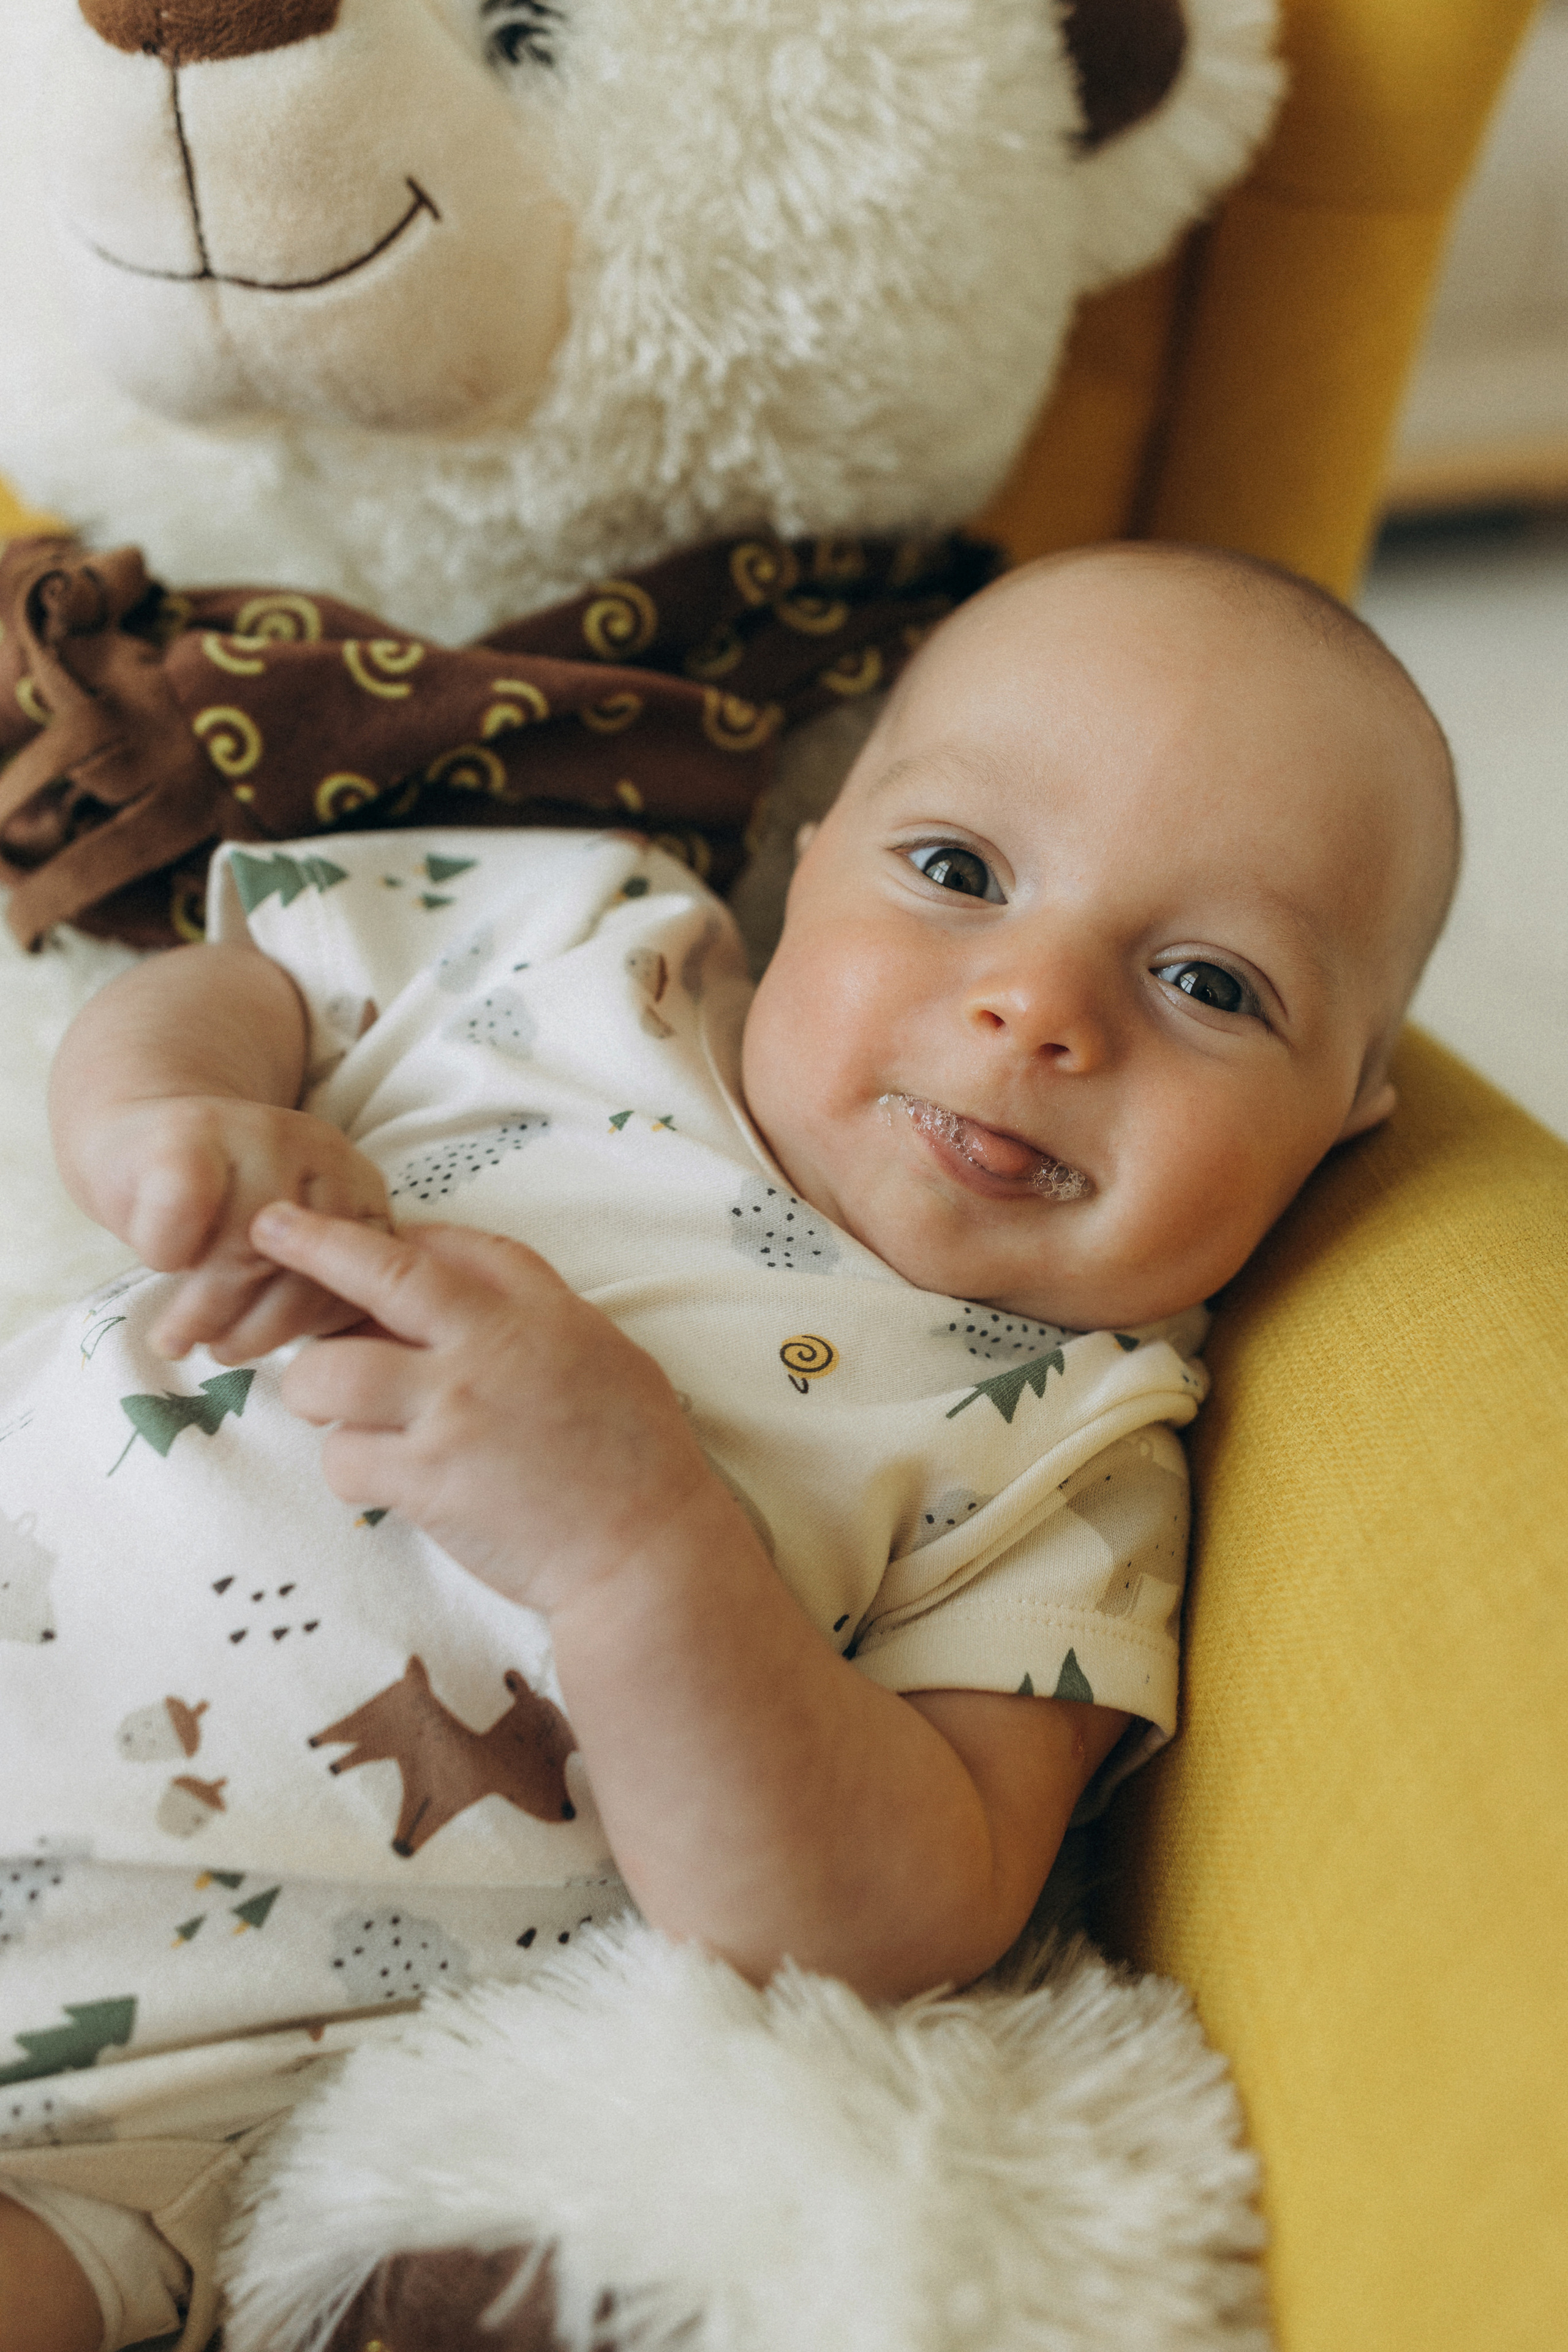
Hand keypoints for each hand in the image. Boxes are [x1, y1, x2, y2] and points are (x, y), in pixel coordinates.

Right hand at [79, 1098, 391, 1360]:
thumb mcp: (286, 1258)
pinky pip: (183, 1213)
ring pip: (244, 1246)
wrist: (145, 1138)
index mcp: (359, 1186)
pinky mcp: (185, 1133)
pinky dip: (166, 1253)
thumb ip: (318, 1293)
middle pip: (306, 1266)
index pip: (364, 1278)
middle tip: (223, 1352)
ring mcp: (255, 1132)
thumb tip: (327, 1373)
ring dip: (208, 1307)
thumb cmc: (221, 1217)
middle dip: (261, 1328)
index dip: (320, 1327)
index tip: (285, 1354)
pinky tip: (160, 1264)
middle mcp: (320, 1152)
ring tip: (180, 1337)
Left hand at [255, 1205, 719, 1610]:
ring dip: (313, 1387)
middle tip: (269, 1234)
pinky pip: (342, 1457)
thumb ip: (531, 1308)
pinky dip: (346, 1463)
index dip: (379, 1235)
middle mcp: (487, 1350)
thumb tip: (456, 1274)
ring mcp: (451, 1415)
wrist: (645, 1551)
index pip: (444, 1247)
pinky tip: (376, 1475)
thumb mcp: (601, 1349)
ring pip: (329, 1374)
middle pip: (376, 1279)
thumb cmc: (633, 1453)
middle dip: (311, 1250)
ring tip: (331, 1404)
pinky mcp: (425, 1483)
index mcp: (535, 1312)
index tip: (334, 1229)